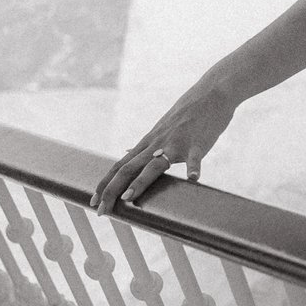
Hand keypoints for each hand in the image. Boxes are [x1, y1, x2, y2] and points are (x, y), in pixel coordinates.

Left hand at [91, 85, 235, 213]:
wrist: (211, 94)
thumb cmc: (187, 114)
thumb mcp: (160, 128)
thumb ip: (145, 144)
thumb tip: (127, 152)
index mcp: (148, 143)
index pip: (119, 166)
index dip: (105, 184)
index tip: (93, 202)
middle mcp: (156, 143)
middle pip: (128, 168)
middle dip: (112, 190)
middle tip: (101, 211)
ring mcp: (176, 143)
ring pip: (154, 164)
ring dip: (140, 181)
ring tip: (128, 197)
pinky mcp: (197, 143)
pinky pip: (194, 157)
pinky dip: (193, 168)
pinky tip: (193, 178)